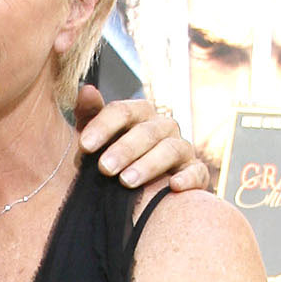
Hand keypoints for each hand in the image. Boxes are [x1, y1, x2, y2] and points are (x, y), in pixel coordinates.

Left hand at [73, 86, 209, 192]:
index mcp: (139, 115)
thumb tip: (87, 89)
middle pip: (147, 131)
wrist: (139, 192)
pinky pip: (197, 171)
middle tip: (104, 168)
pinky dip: (188, 177)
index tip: (83, 146)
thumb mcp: (95, 140)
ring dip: (149, 165)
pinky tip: (173, 186)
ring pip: (170, 149)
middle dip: (124, 149)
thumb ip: (90, 116)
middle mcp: (163, 127)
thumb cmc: (113, 160)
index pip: (122, 111)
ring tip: (126, 182)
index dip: (103, 126)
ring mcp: (182, 149)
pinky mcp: (196, 172)